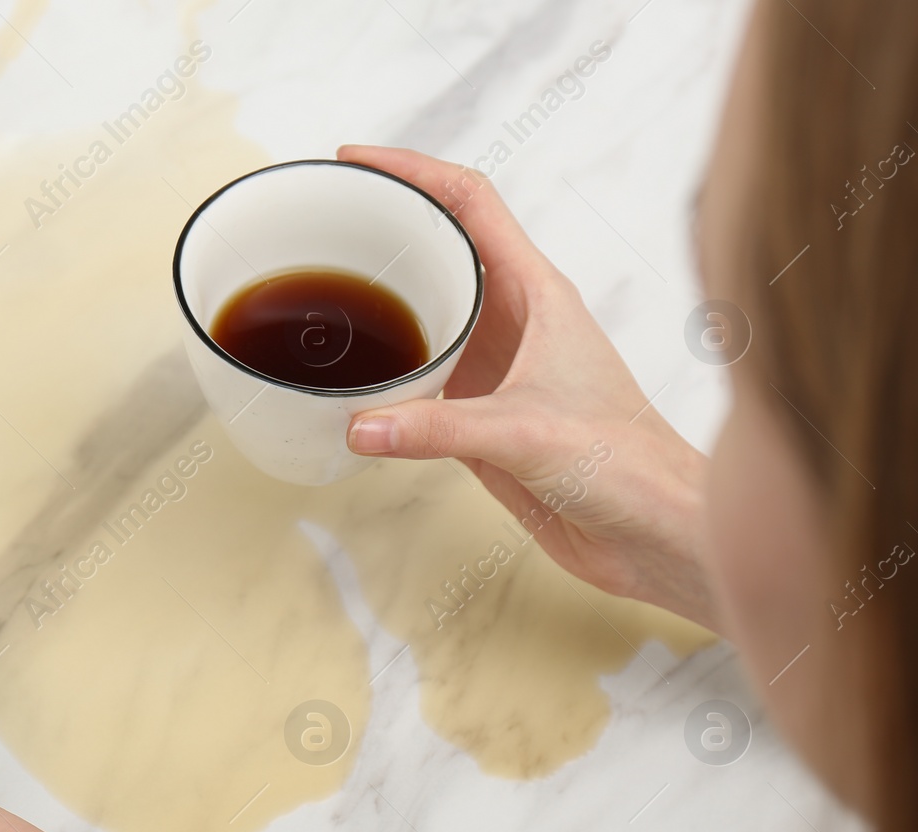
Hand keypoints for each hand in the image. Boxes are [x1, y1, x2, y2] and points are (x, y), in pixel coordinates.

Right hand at [338, 145, 716, 630]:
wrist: (652, 530)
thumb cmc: (625, 464)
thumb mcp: (524, 433)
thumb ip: (437, 429)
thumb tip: (358, 426)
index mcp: (537, 294)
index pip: (470, 202)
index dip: (412, 170)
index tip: (356, 161)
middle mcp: (514, 320)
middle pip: (441, 246)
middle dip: (384, 225)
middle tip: (323, 222)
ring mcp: (497, 368)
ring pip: (428, 310)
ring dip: (381, 298)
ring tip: (320, 292)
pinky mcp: (482, 416)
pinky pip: (422, 377)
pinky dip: (384, 370)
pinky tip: (348, 382)